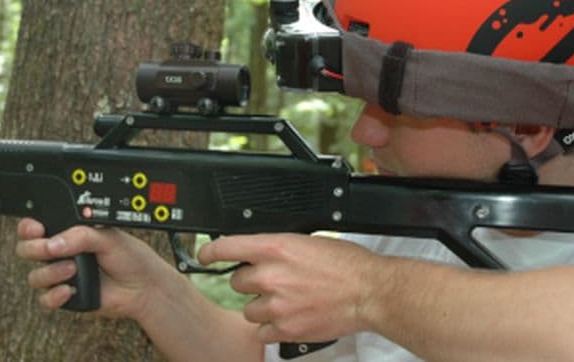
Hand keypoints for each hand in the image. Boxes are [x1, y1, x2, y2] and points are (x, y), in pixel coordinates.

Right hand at [15, 218, 180, 319]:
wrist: (144, 287)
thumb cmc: (131, 257)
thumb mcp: (109, 237)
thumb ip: (81, 236)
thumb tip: (53, 243)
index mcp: (70, 233)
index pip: (38, 227)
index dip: (29, 227)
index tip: (36, 229)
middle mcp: (62, 253)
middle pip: (27, 250)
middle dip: (34, 249)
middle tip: (51, 250)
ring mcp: (62, 275)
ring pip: (35, 276)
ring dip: (50, 272)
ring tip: (73, 269)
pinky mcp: (66, 296)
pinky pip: (45, 299)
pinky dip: (55, 295)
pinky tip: (70, 290)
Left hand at [197, 233, 388, 343]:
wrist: (370, 292)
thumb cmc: (348, 265)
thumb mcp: (310, 242)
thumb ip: (280, 249)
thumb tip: (262, 254)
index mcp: (276, 248)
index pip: (226, 247)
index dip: (210, 252)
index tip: (204, 255)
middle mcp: (271, 276)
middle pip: (238, 281)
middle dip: (253, 282)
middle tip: (276, 282)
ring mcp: (276, 305)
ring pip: (248, 309)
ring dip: (262, 306)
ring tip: (287, 301)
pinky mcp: (285, 330)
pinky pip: (262, 332)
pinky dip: (272, 327)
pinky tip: (289, 318)